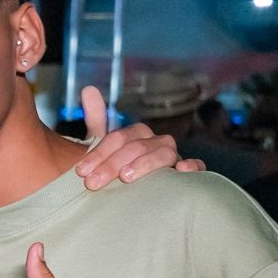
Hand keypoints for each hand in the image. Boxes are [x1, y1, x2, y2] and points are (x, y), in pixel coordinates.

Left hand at [72, 85, 205, 188]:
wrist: (136, 188)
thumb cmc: (119, 167)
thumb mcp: (105, 145)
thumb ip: (97, 118)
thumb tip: (89, 88)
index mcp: (137, 135)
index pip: (118, 138)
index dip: (98, 153)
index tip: (80, 170)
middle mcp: (157, 142)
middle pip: (136, 147)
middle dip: (112, 164)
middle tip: (92, 183)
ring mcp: (174, 156)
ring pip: (163, 154)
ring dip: (144, 164)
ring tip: (125, 177)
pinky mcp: (188, 173)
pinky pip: (197, 166)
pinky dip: (193, 166)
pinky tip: (181, 170)